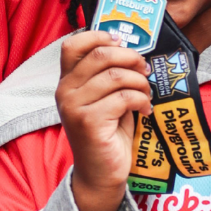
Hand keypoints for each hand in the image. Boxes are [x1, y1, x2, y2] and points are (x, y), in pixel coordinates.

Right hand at [56, 31, 150, 210]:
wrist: (100, 174)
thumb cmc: (107, 133)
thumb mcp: (104, 98)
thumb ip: (108, 75)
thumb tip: (131, 50)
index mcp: (66, 82)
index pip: (73, 44)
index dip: (99, 37)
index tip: (122, 44)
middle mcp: (65, 91)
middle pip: (100, 55)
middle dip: (130, 58)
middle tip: (144, 70)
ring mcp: (74, 107)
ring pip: (115, 76)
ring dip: (139, 82)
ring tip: (146, 94)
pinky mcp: (89, 122)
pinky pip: (124, 97)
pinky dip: (142, 101)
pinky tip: (145, 111)